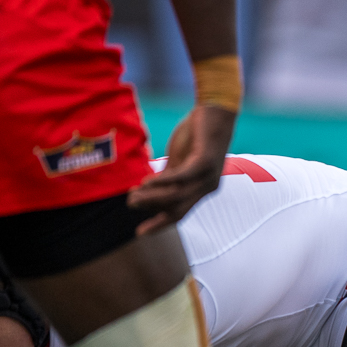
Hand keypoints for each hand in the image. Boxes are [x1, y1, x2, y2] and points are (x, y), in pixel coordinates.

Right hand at [128, 103, 236, 234]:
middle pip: (178, 208)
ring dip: (154, 197)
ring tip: (133, 196)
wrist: (215, 113)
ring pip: (178, 195)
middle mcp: (208, 187)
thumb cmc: (197, 136)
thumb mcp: (179, 160)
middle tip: (130, 206)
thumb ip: (168, 176)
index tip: (140, 233)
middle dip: (154, 213)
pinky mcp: (205, 161)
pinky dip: (164, 181)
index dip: (160, 223)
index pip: (179, 212)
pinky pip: (183, 177)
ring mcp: (209, 176)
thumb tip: (148, 190)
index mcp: (201, 190)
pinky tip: (146, 182)